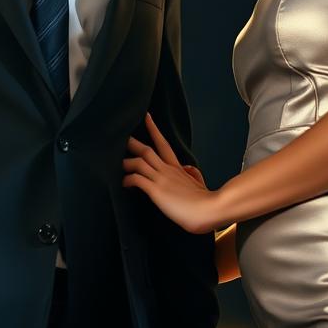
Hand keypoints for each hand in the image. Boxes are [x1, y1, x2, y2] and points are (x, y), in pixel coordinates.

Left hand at [122, 113, 221, 233]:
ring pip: (139, 162)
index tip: (147, 117)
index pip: (164, 144)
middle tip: (121, 135)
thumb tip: (188, 168)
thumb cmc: (206, 201)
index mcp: (178, 168)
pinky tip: (124, 183)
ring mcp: (162, 179)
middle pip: (147, 150)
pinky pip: (137, 180)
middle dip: (133, 143)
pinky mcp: (157, 191)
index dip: (154, 130)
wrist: (210, 210)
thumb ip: (193, 174)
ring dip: (127, 162)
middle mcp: (168, 170)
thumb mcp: (200, 183)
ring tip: (117, 163)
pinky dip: (128, 179)